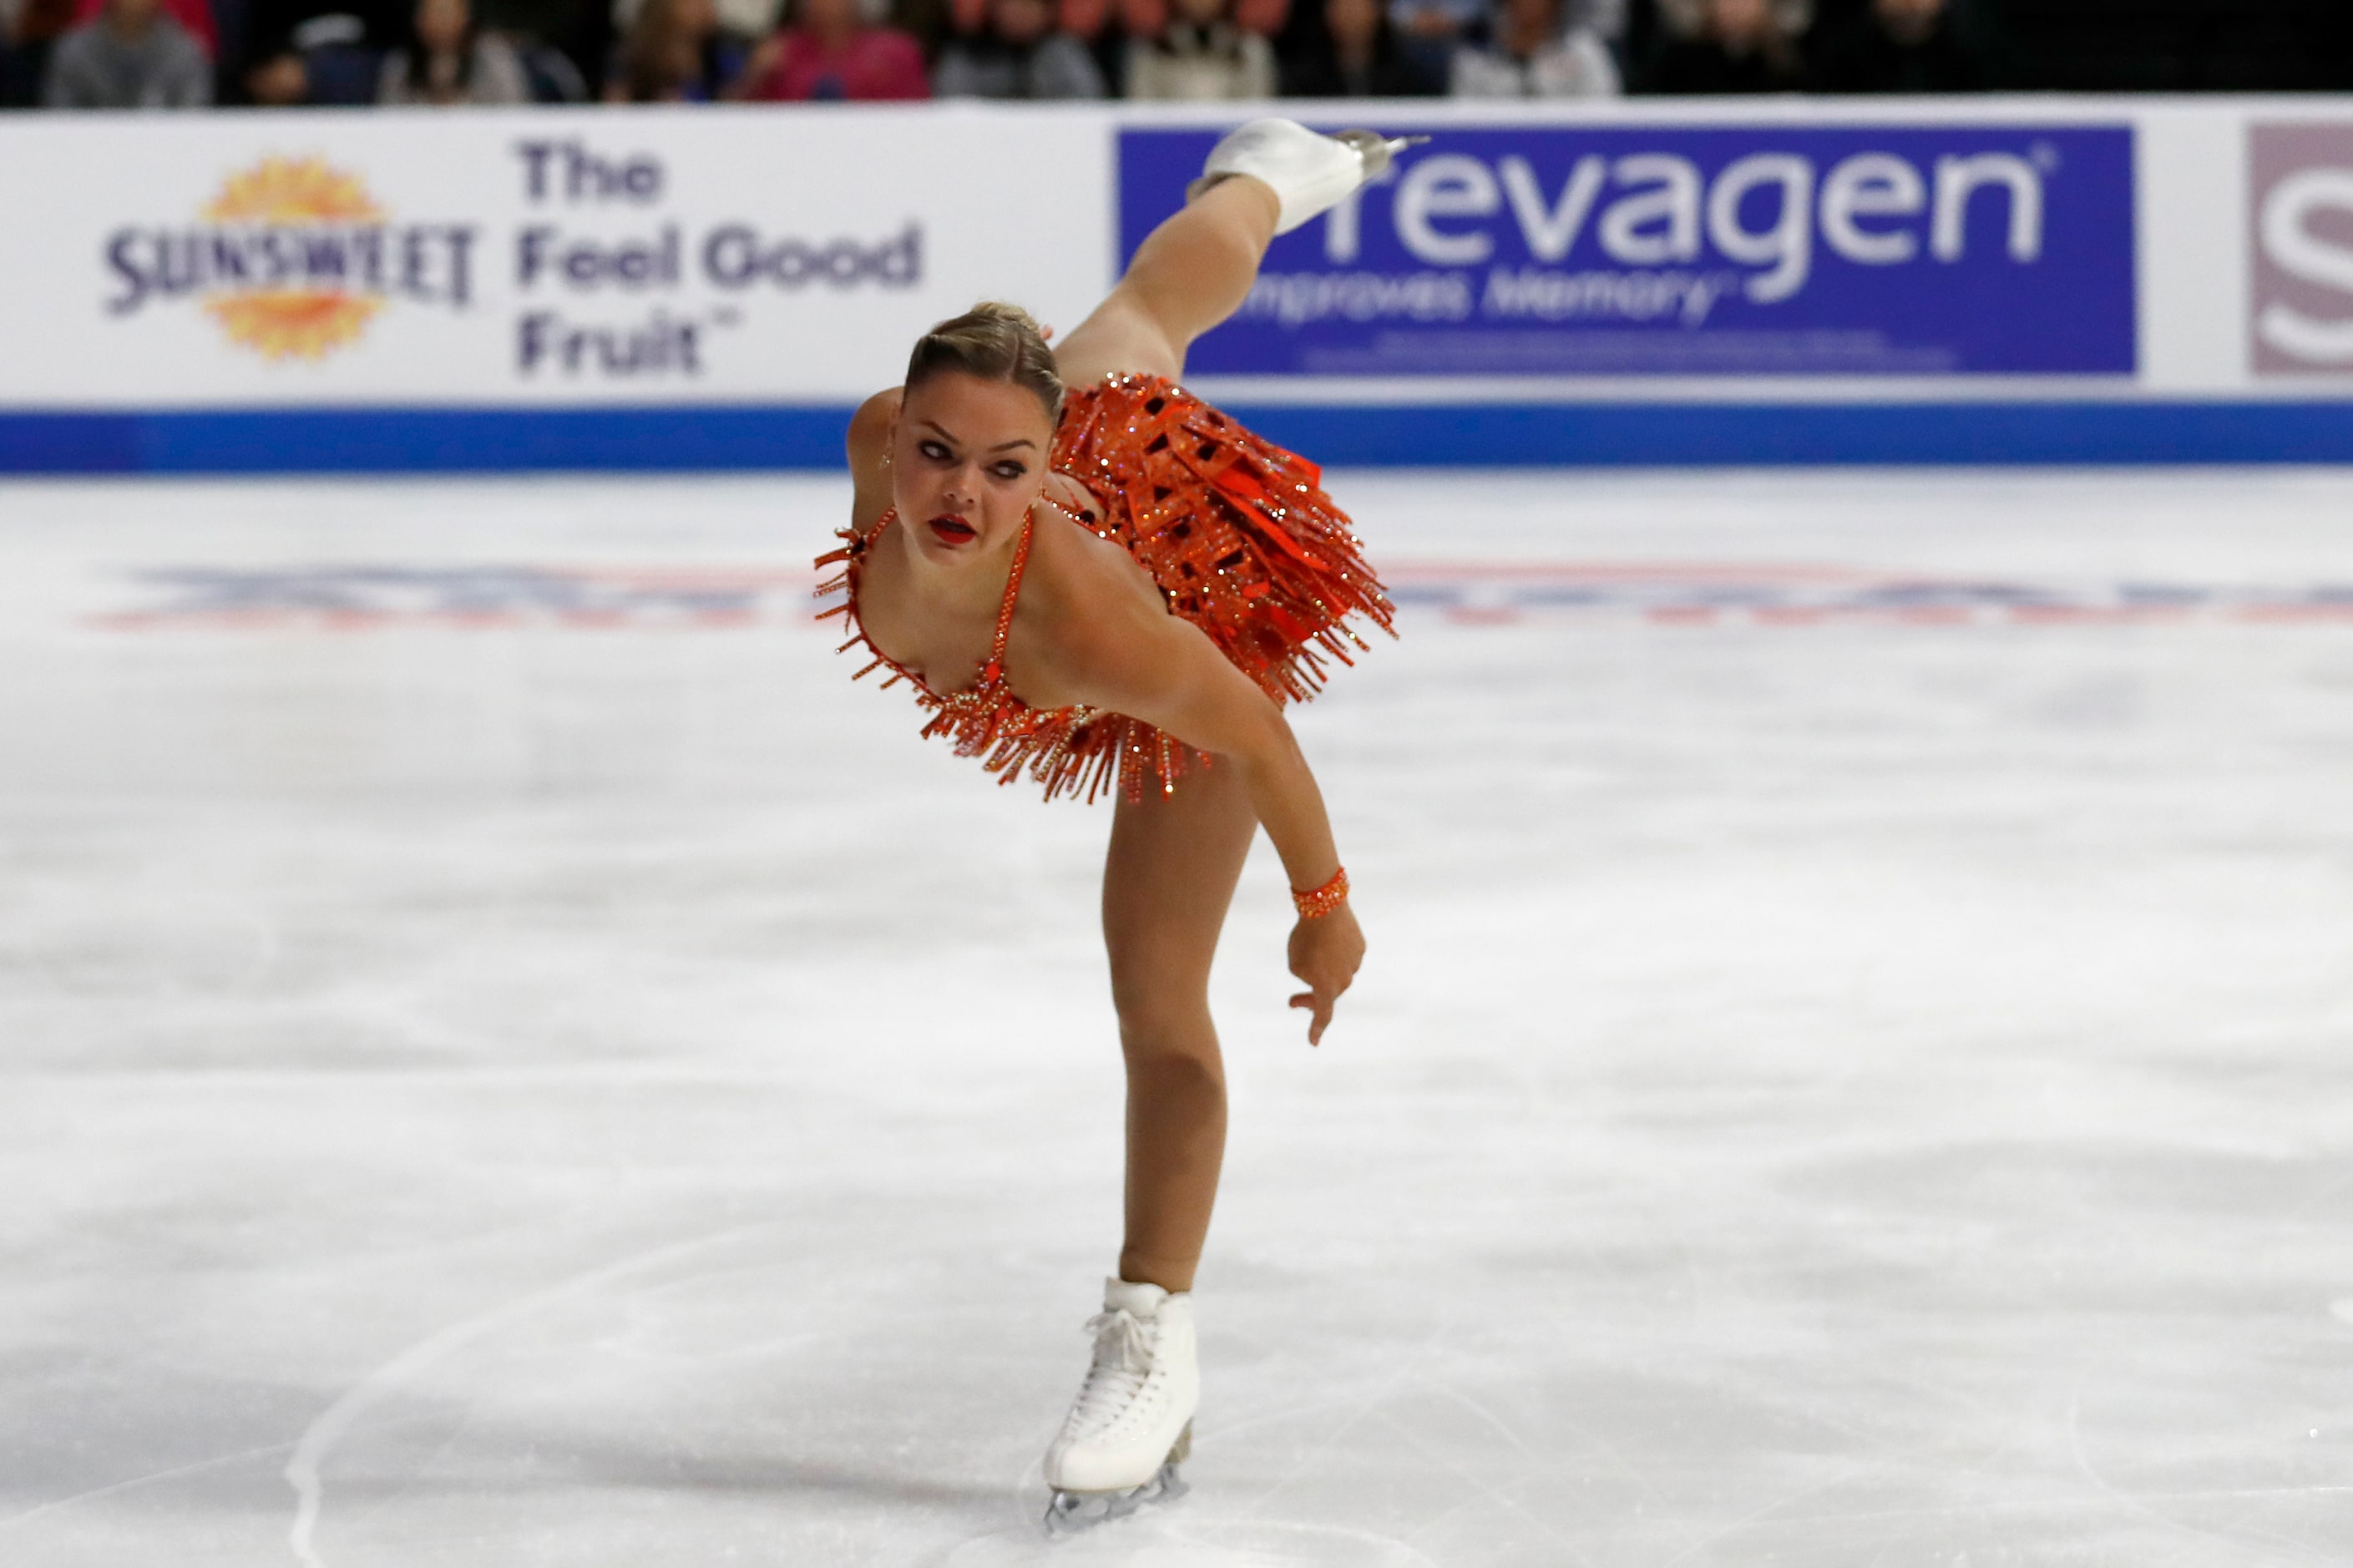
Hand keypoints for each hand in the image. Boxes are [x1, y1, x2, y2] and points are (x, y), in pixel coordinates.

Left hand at [1287, 902, 1363, 1045]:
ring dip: (1325, 971)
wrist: (1324, 908)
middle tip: (1293, 1001)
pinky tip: (1325, 941)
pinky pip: (1346, 957)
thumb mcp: (1295, 964)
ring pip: (1338, 974)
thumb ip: (1306, 978)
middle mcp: (1345, 980)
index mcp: (1327, 988)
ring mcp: (1355, 964)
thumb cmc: (1305, 939)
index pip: (1323, 1015)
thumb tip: (1319, 979)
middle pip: (1329, 995)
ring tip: (1311, 951)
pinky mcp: (1360, 948)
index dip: (1316, 1029)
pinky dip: (1335, 954)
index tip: (1313, 1042)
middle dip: (1311, 999)